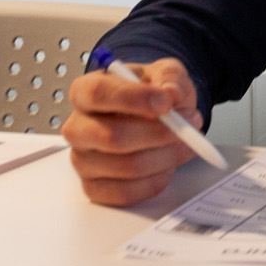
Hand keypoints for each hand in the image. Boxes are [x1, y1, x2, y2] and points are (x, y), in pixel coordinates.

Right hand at [62, 58, 201, 205]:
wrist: (157, 116)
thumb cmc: (152, 94)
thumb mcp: (166, 73)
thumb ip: (170, 78)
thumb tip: (170, 94)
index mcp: (85, 91)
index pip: (99, 94)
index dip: (134, 99)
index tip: (166, 102)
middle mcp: (77, 128)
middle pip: (112, 137)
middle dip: (158, 134)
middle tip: (187, 126)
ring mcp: (82, 161)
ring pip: (127, 166)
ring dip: (166, 156)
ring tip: (185, 142)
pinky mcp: (94, 188)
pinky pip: (127, 192)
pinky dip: (157, 179)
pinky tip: (168, 163)